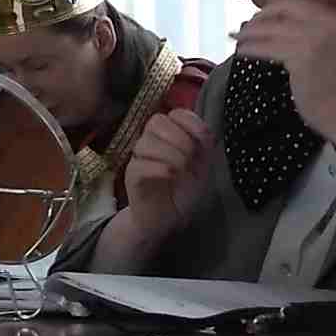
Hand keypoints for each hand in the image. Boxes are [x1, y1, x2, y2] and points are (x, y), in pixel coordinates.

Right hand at [124, 110, 215, 231]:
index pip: (175, 113)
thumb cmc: (183, 193)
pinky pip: (139, 165)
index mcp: (169, 136)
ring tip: (181, 170)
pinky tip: (171, 175)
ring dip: (169, 153)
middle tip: (190, 158)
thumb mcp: (202, 168)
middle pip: (156, 121)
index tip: (203, 138)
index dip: (189, 120)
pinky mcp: (131, 178)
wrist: (167, 222)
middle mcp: (152, 143)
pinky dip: (159, 168)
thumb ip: (203, 147)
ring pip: (145, 142)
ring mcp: (139, 159)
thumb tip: (203, 129)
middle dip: (178, 137)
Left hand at [235, 0, 335, 161]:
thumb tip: (272, 21)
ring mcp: (314, 39)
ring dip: (249, 33)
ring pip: (271, 29)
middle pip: (282, 8)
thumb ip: (309, 31)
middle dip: (260, 16)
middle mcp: (327, 23)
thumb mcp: (328, 47)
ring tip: (237, 38)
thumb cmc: (335, 85)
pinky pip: (267, 48)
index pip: (296, 1)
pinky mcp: (301, 57)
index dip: (273, 8)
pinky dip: (251, 49)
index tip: (259, 17)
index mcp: (335, 19)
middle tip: (245, 27)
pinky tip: (242, 52)